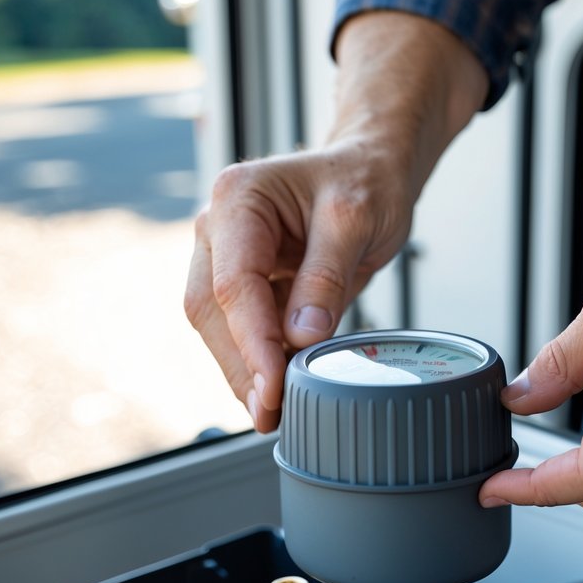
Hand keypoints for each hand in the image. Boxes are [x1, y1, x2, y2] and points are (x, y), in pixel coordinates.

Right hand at [185, 12, 488, 431]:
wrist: (371, 169)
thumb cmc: (365, 180)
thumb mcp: (356, 221)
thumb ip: (325, 277)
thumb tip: (299, 338)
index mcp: (238, 198)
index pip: (234, 284)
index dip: (252, 343)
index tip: (273, 387)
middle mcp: (219, 226)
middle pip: (211, 310)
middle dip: (240, 366)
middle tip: (269, 413)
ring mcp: (225, 256)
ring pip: (218, 327)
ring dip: (243, 371)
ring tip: (273, 413)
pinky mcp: (244, 283)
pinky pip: (239, 329)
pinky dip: (256, 362)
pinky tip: (276, 390)